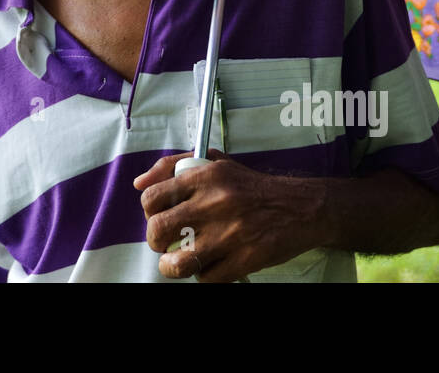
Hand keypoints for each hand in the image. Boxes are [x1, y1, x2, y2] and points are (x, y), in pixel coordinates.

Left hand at [133, 149, 328, 282]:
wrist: (300, 207)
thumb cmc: (251, 186)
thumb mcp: (215, 162)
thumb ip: (174, 166)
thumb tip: (139, 184)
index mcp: (205, 177)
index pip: (153, 197)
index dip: (149, 212)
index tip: (157, 216)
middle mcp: (215, 203)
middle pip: (158, 230)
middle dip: (155, 241)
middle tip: (163, 242)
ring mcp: (230, 234)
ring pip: (178, 261)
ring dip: (171, 266)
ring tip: (176, 262)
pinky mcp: (245, 258)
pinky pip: (207, 277)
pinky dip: (203, 275)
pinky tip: (209, 264)